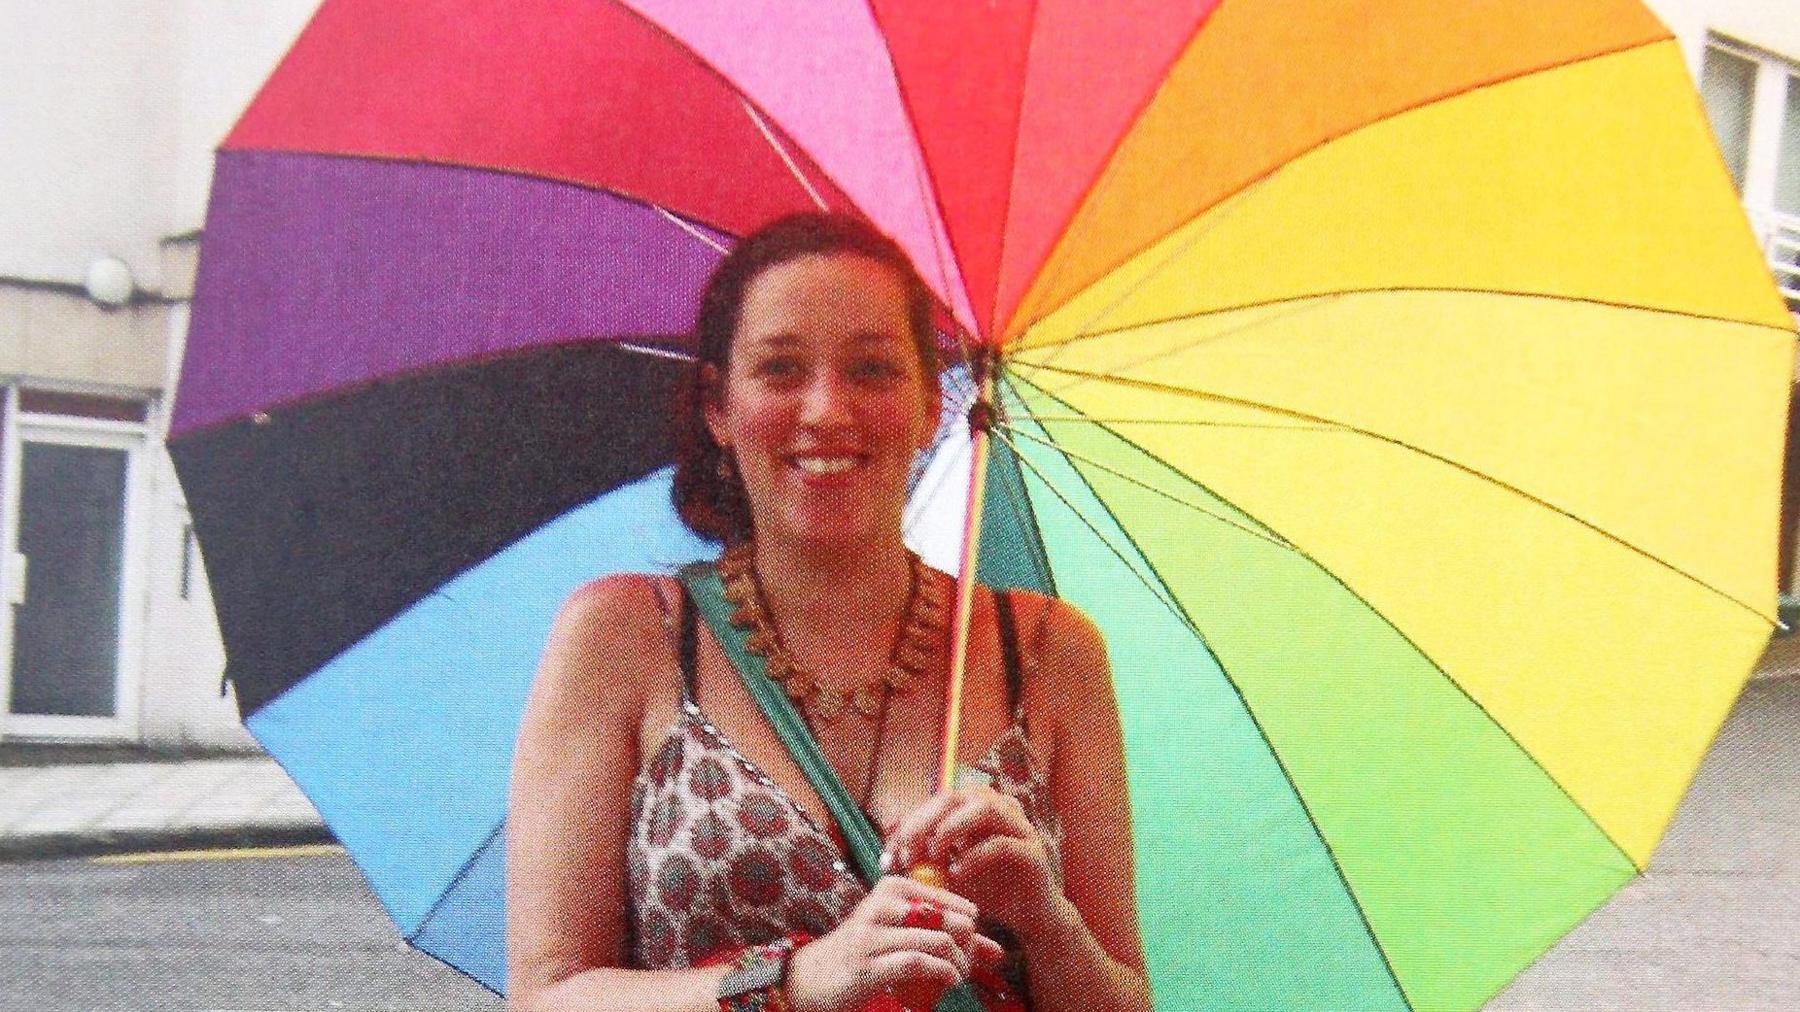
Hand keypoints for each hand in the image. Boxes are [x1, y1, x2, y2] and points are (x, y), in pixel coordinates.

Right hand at [785, 875, 1004, 1011]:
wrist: (814, 977)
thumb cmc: (866, 951)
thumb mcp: (902, 935)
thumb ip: (947, 938)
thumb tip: (998, 951)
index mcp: (891, 889)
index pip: (949, 900)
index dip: (970, 924)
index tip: (972, 945)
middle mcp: (882, 905)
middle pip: (948, 919)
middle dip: (969, 944)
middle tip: (970, 962)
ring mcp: (873, 935)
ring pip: (937, 941)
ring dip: (959, 963)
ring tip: (960, 975)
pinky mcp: (868, 965)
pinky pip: (918, 963)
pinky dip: (942, 972)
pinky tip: (949, 980)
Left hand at [881, 787, 1061, 940]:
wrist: (1027, 918)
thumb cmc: (985, 889)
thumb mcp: (945, 869)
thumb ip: (921, 849)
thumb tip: (889, 826)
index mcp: (976, 806)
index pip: (935, 801)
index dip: (909, 824)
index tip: (889, 855)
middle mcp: (999, 806)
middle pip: (955, 797)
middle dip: (924, 824)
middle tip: (906, 855)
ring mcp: (1019, 826)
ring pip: (983, 808)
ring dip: (951, 829)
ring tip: (932, 856)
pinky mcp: (1032, 851)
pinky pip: (1000, 844)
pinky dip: (973, 856)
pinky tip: (956, 874)